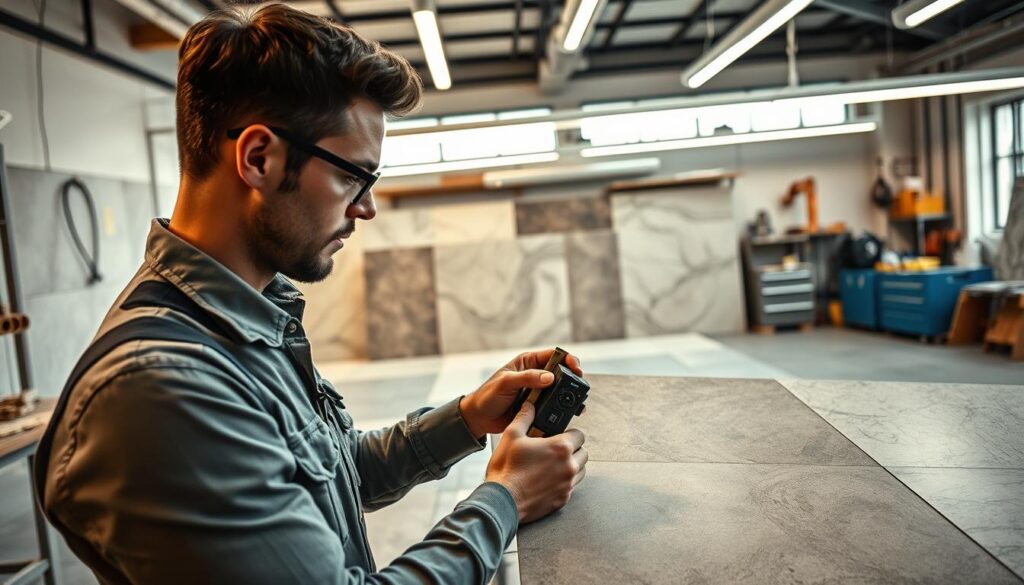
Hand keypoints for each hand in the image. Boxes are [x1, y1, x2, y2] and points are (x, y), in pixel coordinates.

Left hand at [459, 348, 583, 437]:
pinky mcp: (539, 407)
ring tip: (579, 400)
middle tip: (580, 384)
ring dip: (571, 394)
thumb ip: (526, 378)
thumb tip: (549, 377)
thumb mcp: (505, 383)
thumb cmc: (487, 396)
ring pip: (561, 390)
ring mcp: (539, 392)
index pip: (553, 355)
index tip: (575, 367)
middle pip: (562, 372)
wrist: (479, 418)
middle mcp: (536, 375)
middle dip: (573, 377)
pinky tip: (570, 412)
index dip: (567, 359)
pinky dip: (564, 408)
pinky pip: (555, 406)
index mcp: (528, 363)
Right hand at [485, 401, 587, 523]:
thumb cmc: (506, 470)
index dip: (570, 433)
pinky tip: (548, 479)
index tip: (560, 435)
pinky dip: (564, 481)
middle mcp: (569, 466)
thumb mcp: (511, 436)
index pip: (579, 435)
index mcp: (560, 448)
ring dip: (571, 465)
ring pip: (580, 470)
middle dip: (572, 450)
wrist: (502, 502)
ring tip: (553, 465)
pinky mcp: (563, 499)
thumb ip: (524, 417)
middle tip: (555, 450)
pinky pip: (571, 486)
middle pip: (583, 453)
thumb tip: (530, 405)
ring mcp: (567, 484)